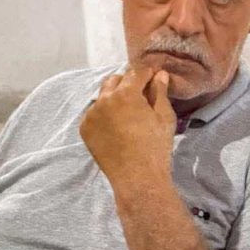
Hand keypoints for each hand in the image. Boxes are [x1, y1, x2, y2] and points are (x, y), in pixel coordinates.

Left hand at [80, 68, 175, 185]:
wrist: (137, 177)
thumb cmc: (155, 146)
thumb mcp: (164, 117)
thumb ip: (159, 92)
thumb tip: (159, 74)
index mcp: (125, 94)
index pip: (136, 72)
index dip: (148, 73)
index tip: (155, 77)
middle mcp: (104, 100)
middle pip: (115, 79)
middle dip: (129, 82)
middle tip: (142, 94)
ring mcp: (91, 115)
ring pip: (103, 95)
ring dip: (115, 96)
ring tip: (129, 111)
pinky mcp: (85, 129)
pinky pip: (94, 112)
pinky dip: (105, 112)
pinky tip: (118, 125)